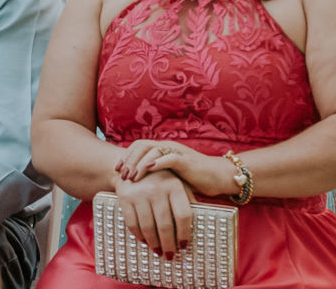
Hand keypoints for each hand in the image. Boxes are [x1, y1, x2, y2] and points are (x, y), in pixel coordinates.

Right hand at [112, 168, 195, 258]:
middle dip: (169, 244)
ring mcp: (139, 194)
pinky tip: (146, 242)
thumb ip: (188, 199)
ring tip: (159, 252)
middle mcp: (157, 189)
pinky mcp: (125, 199)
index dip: (184, 233)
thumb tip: (200, 222)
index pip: (183, 214)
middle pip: (165, 225)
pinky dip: (140, 236)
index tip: (184, 246)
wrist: (134, 165)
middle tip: (171, 256)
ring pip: (148, 227)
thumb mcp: (179, 183)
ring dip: (154, 243)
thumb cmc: (163, 178)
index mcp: (174, 185)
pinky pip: (133, 224)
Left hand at [116, 140, 233, 196]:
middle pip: (142, 145)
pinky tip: (149, 169)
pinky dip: (158, 162)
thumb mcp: (169, 177)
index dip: (126, 156)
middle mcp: (169, 147)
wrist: (218, 177)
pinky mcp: (187, 160)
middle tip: (122, 175)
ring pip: (153, 150)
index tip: (117, 171)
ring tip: (132, 177)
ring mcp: (178, 152)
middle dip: (129, 159)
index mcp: (163, 150)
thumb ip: (155, 178)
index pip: (138, 146)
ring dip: (140, 163)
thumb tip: (134, 190)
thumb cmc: (194, 179)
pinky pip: (170, 157)